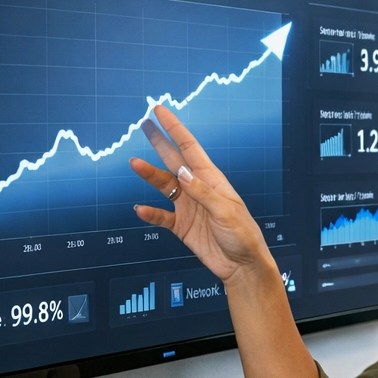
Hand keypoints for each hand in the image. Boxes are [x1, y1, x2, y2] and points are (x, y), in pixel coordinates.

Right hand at [129, 104, 271, 283]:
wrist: (242, 266)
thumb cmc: (243, 236)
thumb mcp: (226, 211)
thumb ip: (202, 192)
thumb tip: (181, 172)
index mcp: (212, 180)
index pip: (189, 148)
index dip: (174, 128)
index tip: (159, 111)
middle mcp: (197, 189)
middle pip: (173, 160)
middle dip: (159, 142)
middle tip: (143, 124)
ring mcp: (188, 207)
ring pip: (163, 186)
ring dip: (149, 175)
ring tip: (134, 164)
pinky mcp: (181, 226)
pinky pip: (161, 216)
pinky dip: (150, 213)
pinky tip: (139, 209)